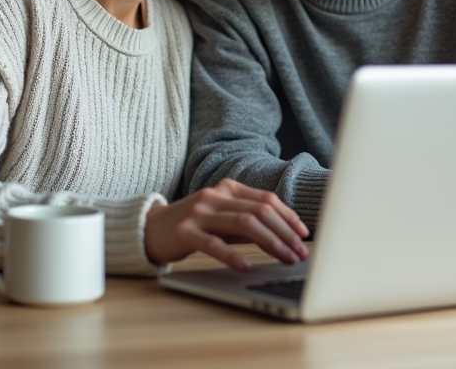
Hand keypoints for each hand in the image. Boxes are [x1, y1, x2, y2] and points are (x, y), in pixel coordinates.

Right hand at [144, 178, 309, 270]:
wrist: (151, 228)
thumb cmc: (195, 225)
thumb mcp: (223, 217)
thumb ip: (248, 221)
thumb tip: (286, 236)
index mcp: (228, 188)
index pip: (267, 199)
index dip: (289, 217)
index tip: (304, 235)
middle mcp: (215, 196)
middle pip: (260, 211)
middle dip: (285, 233)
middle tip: (300, 253)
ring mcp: (199, 212)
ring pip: (244, 223)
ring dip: (270, 243)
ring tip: (285, 258)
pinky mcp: (184, 231)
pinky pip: (213, 243)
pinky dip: (233, 255)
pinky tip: (247, 266)